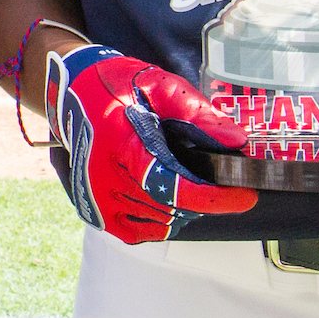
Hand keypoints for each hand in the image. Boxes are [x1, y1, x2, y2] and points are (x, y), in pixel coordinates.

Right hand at [47, 45, 255, 244]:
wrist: (72, 92)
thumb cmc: (117, 86)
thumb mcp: (161, 87)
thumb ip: (198, 115)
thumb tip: (236, 143)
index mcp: (119, 144)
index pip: (173, 185)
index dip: (214, 197)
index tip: (246, 195)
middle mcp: (103, 178)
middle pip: (173, 207)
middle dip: (203, 195)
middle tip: (212, 172)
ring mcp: (97, 200)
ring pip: (162, 221)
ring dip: (182, 206)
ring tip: (179, 174)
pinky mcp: (96, 213)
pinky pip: (142, 231)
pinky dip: (161, 218)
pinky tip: (163, 195)